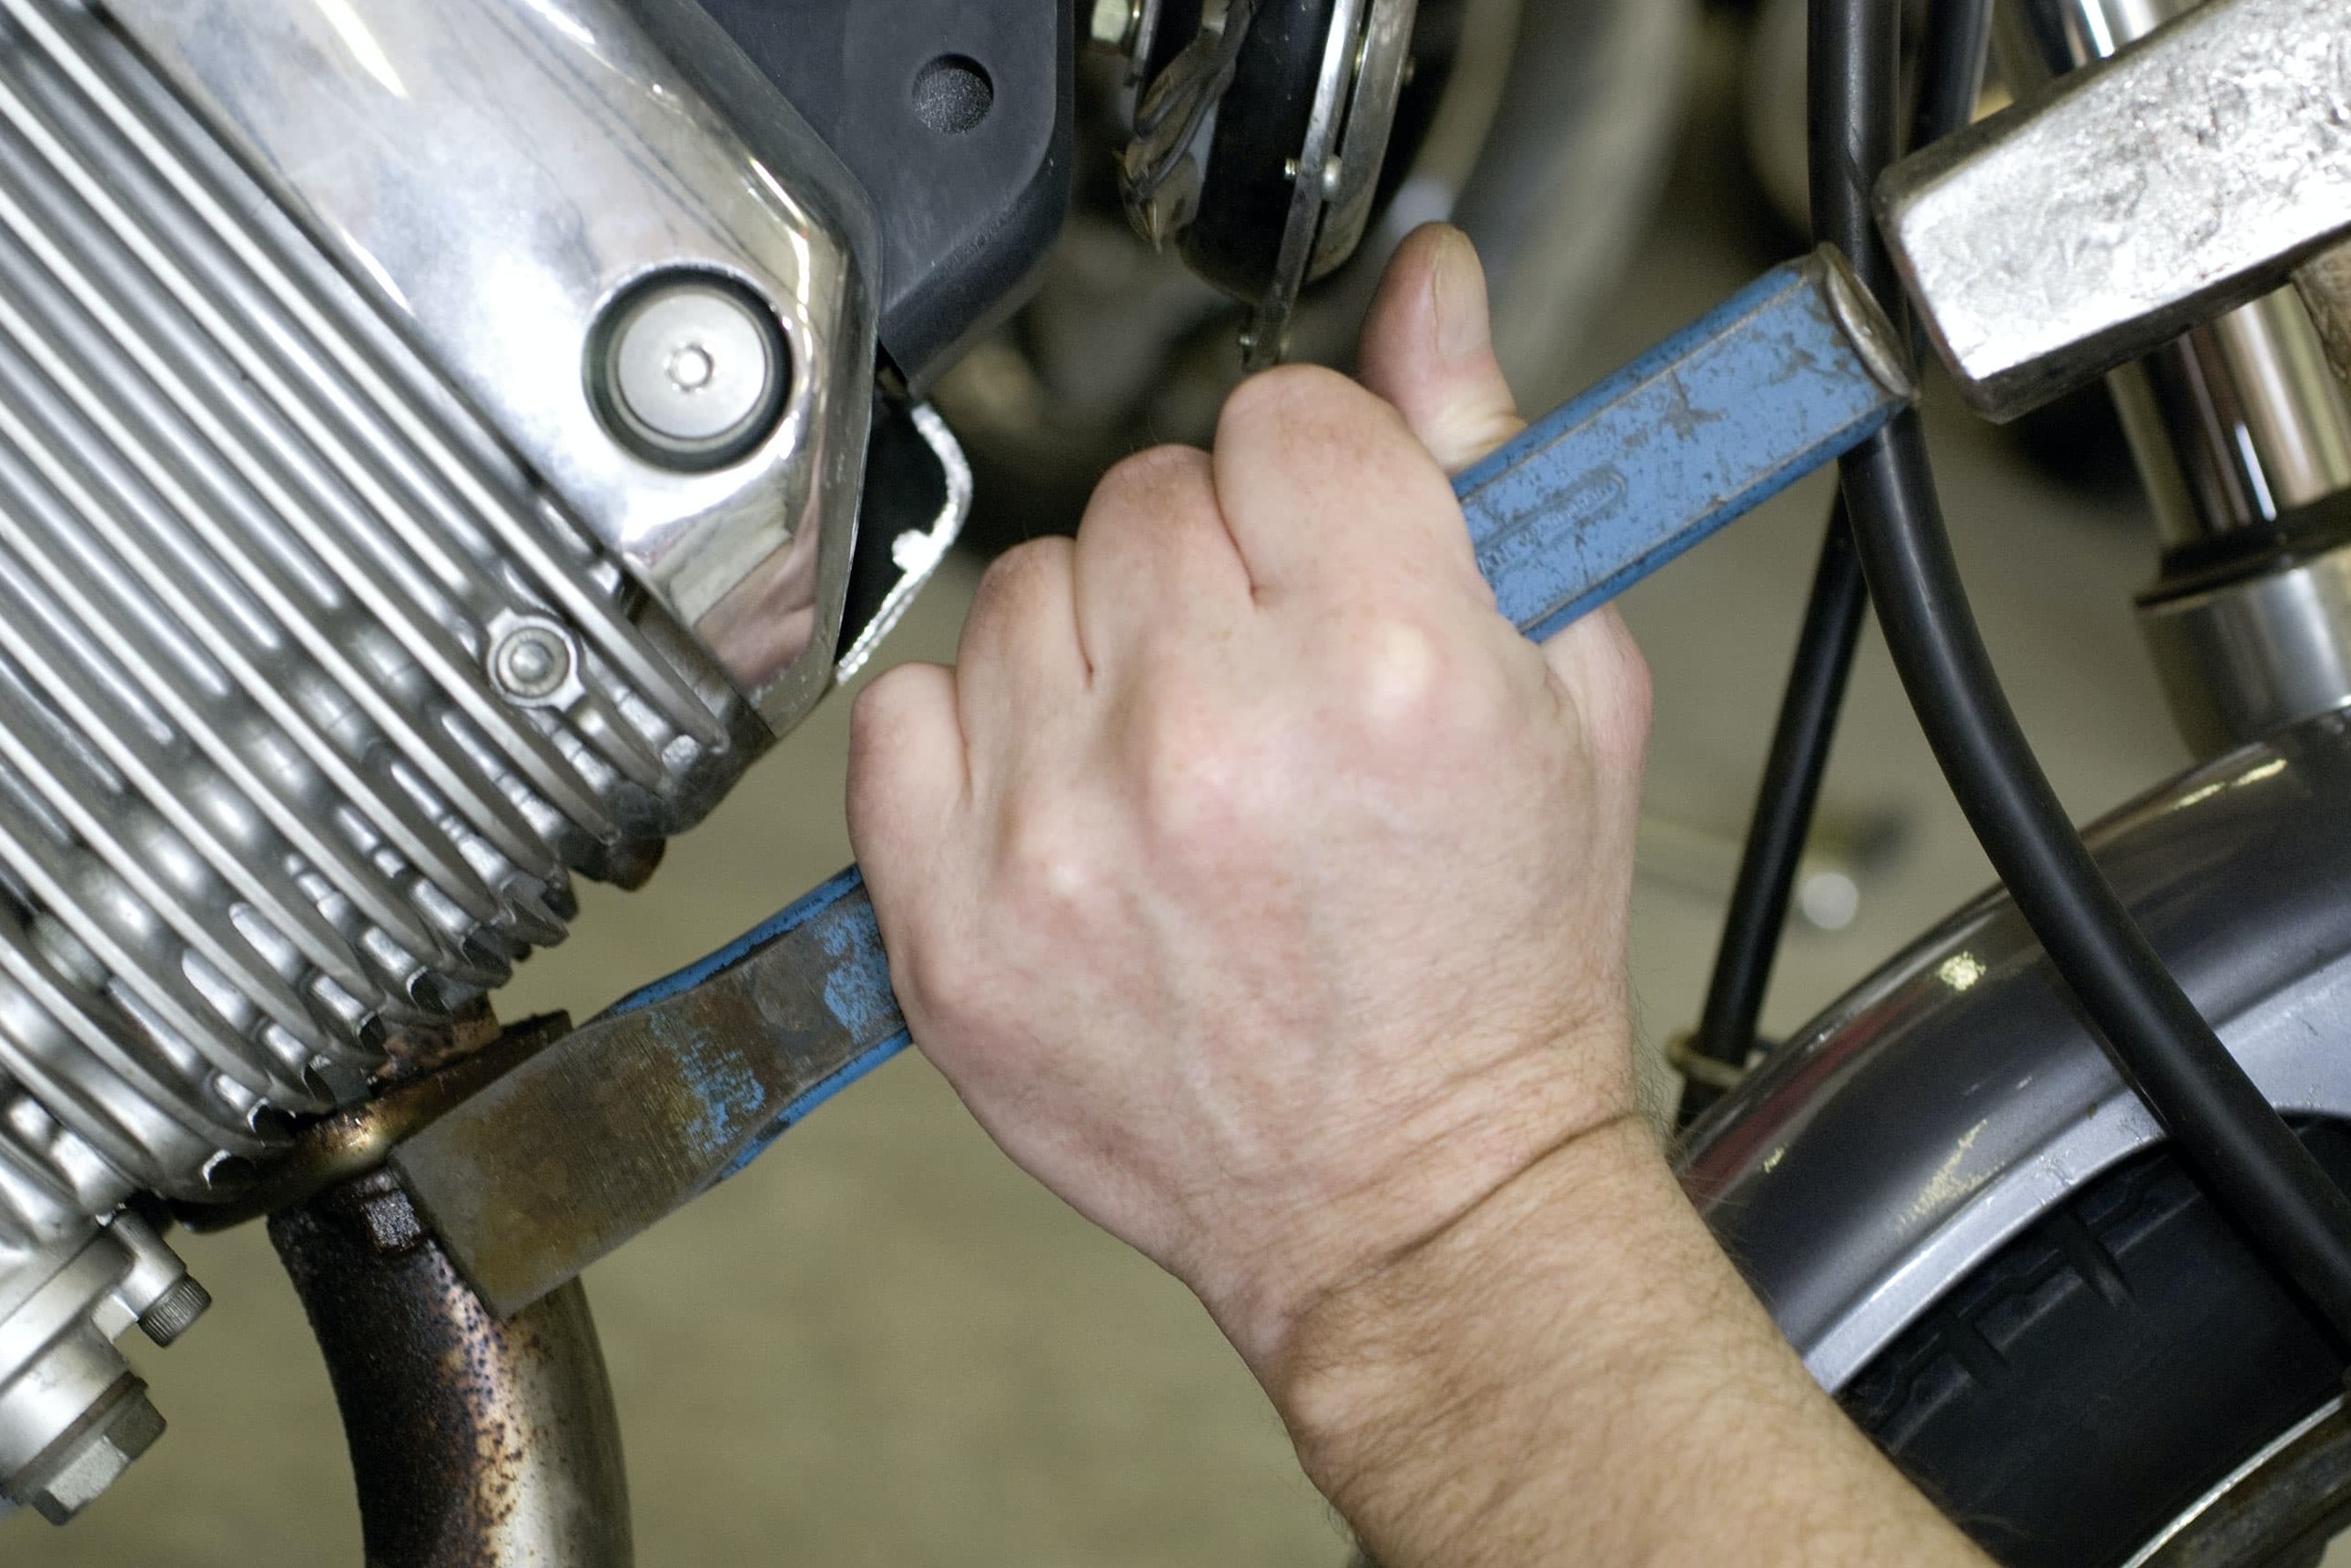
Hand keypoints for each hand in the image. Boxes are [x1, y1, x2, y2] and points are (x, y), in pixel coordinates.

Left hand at [847, 226, 1650, 1376]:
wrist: (1408, 1195)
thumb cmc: (1495, 967)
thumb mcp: (1565, 698)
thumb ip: (1484, 465)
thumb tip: (1431, 291)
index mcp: (1388, 658)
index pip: (1281, 414)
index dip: (1315, 480)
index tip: (1326, 554)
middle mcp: (1208, 735)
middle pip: (1144, 491)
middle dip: (1211, 562)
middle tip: (1262, 680)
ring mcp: (1062, 832)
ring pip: (1023, 587)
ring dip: (1094, 644)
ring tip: (1174, 755)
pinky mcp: (953, 921)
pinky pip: (902, 710)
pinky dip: (975, 734)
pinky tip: (1068, 797)